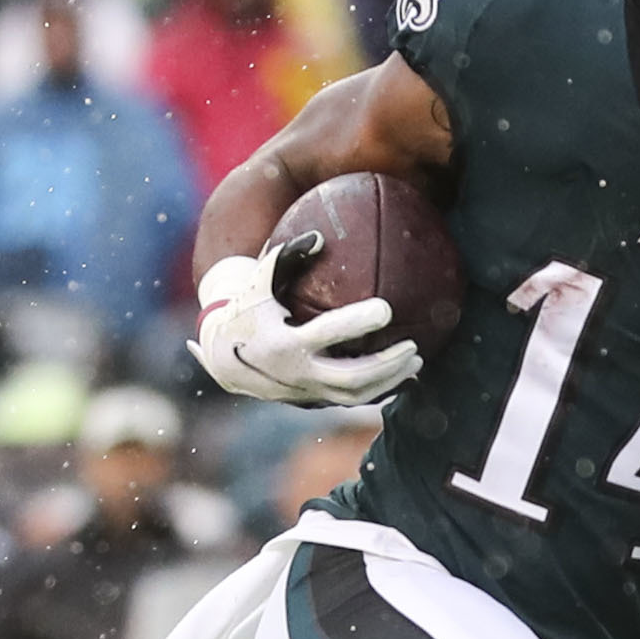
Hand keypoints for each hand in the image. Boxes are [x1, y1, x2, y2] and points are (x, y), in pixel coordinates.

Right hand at [192, 231, 418, 405]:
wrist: (222, 358)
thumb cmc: (247, 309)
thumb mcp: (259, 281)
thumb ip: (287, 256)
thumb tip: (320, 236)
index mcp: (284, 343)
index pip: (328, 333)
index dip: (357, 322)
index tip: (387, 307)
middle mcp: (297, 373)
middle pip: (350, 376)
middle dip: (385, 364)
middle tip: (413, 345)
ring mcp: (306, 392)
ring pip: (355, 396)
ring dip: (389, 381)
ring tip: (417, 361)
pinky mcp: (312, 402)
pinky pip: (350, 401)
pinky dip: (379, 392)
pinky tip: (404, 377)